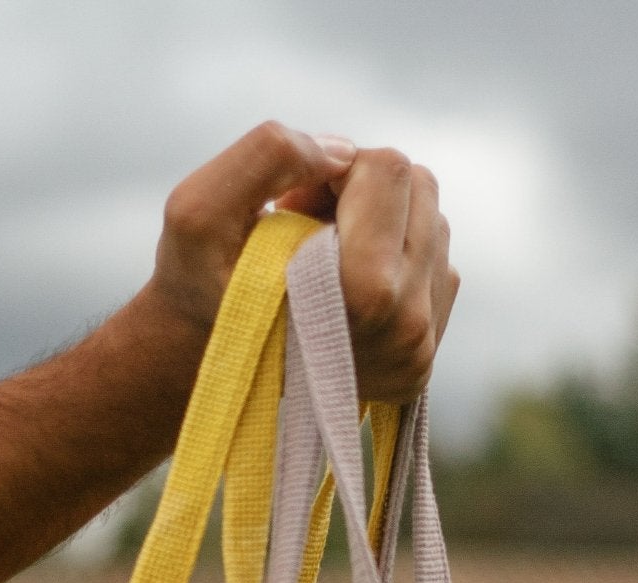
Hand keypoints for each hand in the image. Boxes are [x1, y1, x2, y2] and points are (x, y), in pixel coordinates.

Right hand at [147, 123, 457, 403]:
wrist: (212, 377)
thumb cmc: (200, 289)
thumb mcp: (199, 211)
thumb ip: (268, 156)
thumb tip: (346, 151)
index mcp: (361, 295)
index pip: (388, 169)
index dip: (333, 169)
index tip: (295, 206)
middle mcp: (405, 328)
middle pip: (421, 188)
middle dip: (363, 191)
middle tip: (309, 228)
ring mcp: (421, 348)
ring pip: (434, 223)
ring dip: (381, 222)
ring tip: (325, 258)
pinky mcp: (426, 358)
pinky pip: (438, 266)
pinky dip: (394, 260)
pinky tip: (347, 286)